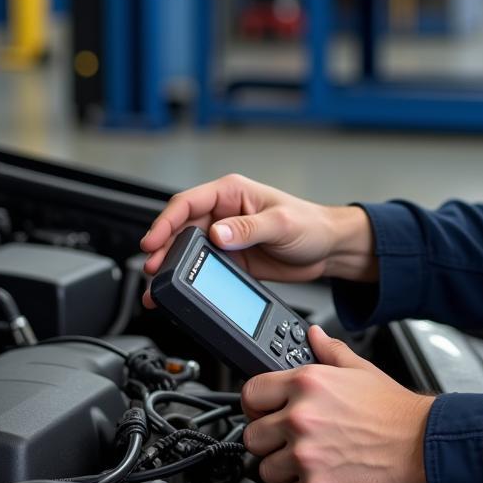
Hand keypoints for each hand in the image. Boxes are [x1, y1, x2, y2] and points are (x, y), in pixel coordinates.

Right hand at [140, 173, 375, 306]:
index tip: (153, 241)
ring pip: (188, 249)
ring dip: (172, 265)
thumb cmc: (311, 224)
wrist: (329, 249)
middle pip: (182, 228)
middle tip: (153, 269)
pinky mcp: (231, 258)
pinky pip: (203, 266)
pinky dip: (189, 278)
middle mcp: (224, 212)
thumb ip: (248, 228)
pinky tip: (180, 289)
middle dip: (163, 248)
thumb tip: (217, 233)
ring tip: (158, 285)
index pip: (188, 203)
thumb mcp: (281, 223)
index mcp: (232, 193)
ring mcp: (226, 236)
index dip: (166, 222)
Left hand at [242, 325, 433, 482]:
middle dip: (269, 441)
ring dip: (284, 471)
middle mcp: (301, 417)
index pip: (251, 393)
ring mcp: (306, 455)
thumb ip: (329, 350)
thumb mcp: (360, 369)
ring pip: (266, 470)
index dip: (255, 405)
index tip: (263, 413)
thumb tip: (313, 335)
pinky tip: (319, 481)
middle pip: (252, 436)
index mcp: (307, 384)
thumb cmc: (393, 411)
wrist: (421, 445)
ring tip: (308, 462)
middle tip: (289, 441)